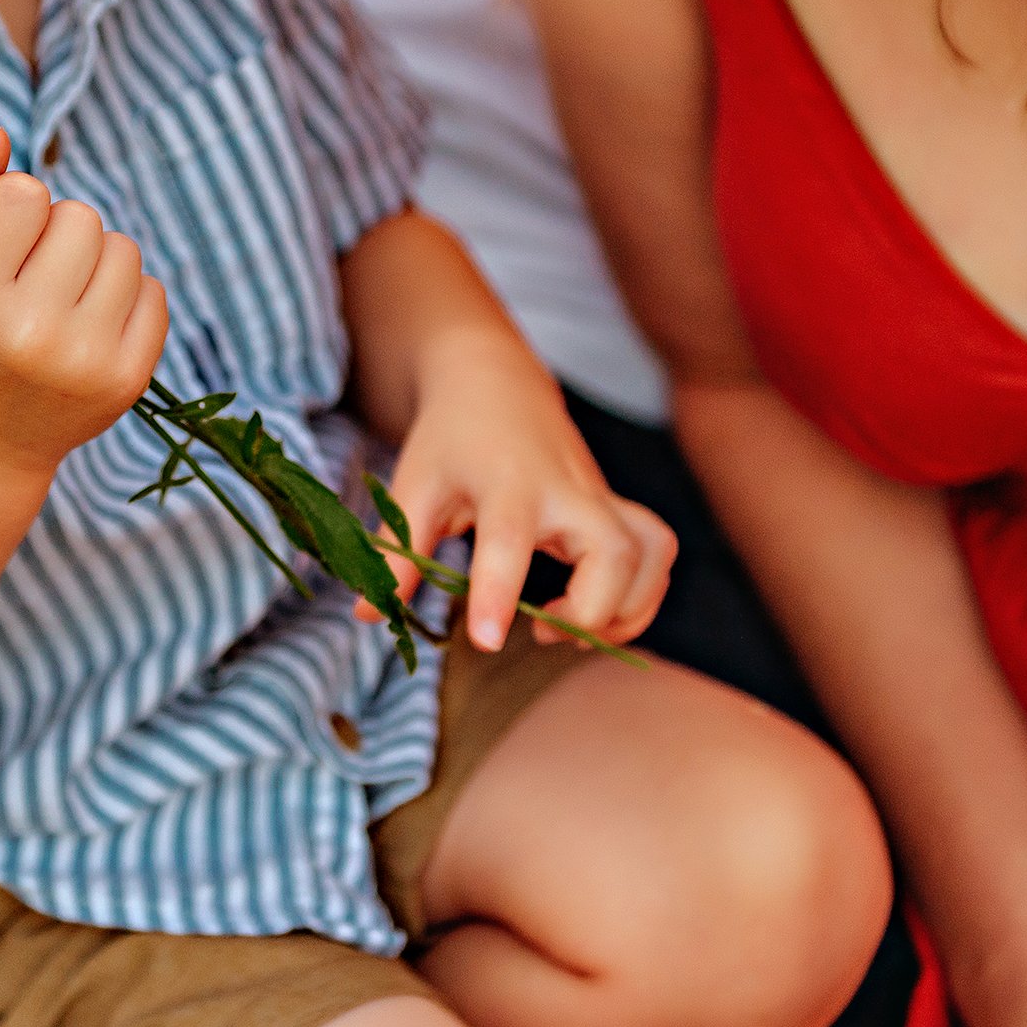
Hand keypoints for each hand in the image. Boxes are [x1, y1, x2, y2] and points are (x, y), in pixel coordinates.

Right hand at [0, 154, 168, 477]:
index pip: (23, 195)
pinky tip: (87, 325)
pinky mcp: (127, 378)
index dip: (12, 208)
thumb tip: (1, 136)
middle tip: (27, 277)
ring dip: (93, 260)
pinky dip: (124, 296)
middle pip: (79, 216)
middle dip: (54, 233)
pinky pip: (153, 290)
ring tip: (57, 299)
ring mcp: (84, 359)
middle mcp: (28, 333)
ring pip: (122, 248)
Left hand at [365, 333, 674, 649]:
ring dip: (626, 608)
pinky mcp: (618, 509)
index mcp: (506, 481)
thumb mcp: (412, 487)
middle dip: (592, 610)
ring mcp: (601, 496)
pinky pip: (658, 554)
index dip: (500, 592)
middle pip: (614, 549)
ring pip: (653, 552)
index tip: (488, 641)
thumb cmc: (450, 439)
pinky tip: (596, 617)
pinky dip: (642, 597)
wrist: (497, 384)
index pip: (510, 537)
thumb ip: (395, 554)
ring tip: (571, 630)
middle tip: (543, 633)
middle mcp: (566, 488)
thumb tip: (369, 616)